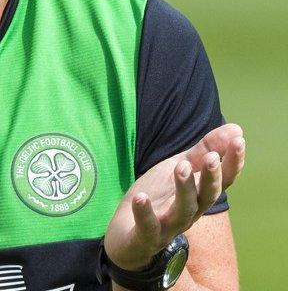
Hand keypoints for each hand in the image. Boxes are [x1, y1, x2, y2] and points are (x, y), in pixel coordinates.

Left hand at [104, 123, 245, 269]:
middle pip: (207, 196)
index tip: (239, 140)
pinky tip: (141, 197)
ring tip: (179, 167)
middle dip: (211, 177)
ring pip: (183, 211)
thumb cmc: (159, 197)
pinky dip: (145, 213)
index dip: (233, 163)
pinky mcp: (145, 237)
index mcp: (200, 195)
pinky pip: (147, 227)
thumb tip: (236, 128)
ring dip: (184, 189)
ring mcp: (168, 227)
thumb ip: (203, 151)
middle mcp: (190, 212)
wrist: (127, 233)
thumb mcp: (179, 168)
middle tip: (211, 157)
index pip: (224, 181)